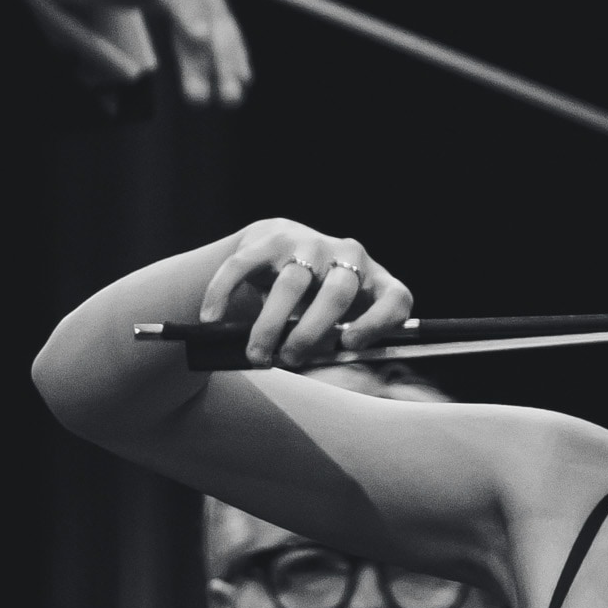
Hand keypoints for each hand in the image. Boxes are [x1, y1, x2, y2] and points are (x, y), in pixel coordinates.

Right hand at [198, 219, 414, 367]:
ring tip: (256, 355)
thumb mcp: (333, 323)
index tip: (350, 344)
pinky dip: (224, 293)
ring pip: (292, 283)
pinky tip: (212, 318)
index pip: (395, 299)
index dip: (379, 323)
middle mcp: (348, 256)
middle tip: (288, 359)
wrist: (278, 254)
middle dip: (312, 332)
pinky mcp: (269, 237)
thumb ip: (331, 346)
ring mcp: (309, 242)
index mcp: (375, 282)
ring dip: (270, 324)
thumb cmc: (311, 305)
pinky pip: (244, 265)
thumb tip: (315, 370)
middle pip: (338, 292)